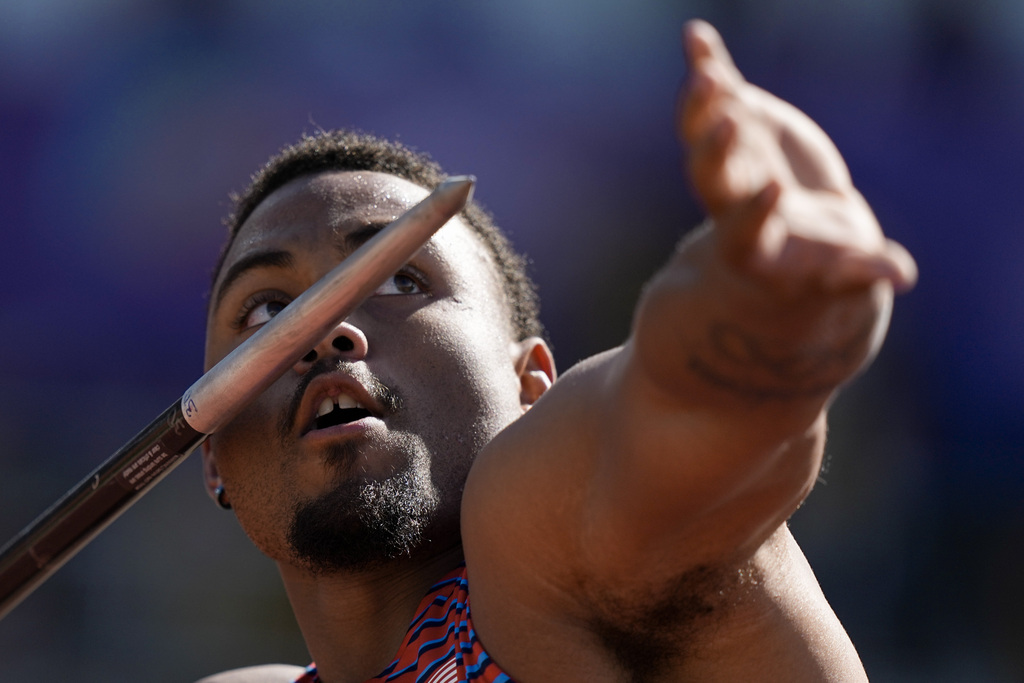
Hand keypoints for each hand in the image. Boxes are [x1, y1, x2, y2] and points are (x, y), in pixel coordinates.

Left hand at [678, 20, 916, 294]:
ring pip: (703, 132)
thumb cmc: (824, 264)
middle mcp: (729, 200)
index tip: (773, 190)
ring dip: (702, 104)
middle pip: (711, 179)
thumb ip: (864, 270)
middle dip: (716, 151)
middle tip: (727, 122)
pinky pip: (715, 95)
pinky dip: (707, 66)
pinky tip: (696, 35)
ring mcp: (727, 159)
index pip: (745, 228)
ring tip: (707, 73)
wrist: (799, 236)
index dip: (755, 211)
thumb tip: (902, 277)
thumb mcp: (844, 273)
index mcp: (753, 243)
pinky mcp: (735, 124)